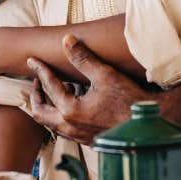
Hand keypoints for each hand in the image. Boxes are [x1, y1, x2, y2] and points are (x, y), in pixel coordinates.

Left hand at [28, 35, 160, 144]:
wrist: (148, 125)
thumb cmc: (128, 98)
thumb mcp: (104, 74)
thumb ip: (83, 58)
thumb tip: (66, 39)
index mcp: (70, 110)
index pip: (48, 86)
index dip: (40, 70)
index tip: (32, 60)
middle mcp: (70, 127)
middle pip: (40, 112)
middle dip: (36, 94)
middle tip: (38, 80)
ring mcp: (78, 136)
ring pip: (52, 123)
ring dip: (50, 105)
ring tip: (60, 88)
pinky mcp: (87, 140)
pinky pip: (65, 128)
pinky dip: (62, 114)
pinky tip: (77, 101)